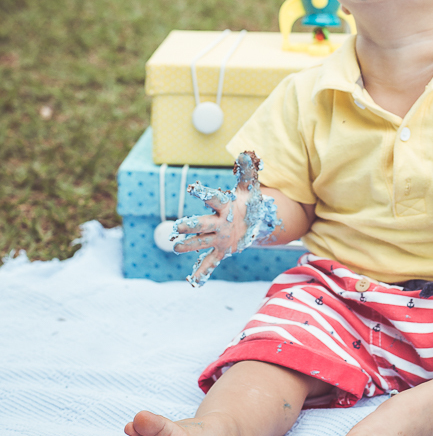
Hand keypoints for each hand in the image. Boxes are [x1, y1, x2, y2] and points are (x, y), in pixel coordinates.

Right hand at [173, 150, 279, 286]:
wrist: (250, 220)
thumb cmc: (246, 201)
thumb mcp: (249, 188)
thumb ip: (247, 172)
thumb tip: (246, 153)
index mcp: (223, 205)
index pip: (213, 198)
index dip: (203, 193)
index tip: (192, 188)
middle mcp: (216, 222)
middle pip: (201, 224)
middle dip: (190, 225)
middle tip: (178, 226)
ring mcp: (217, 237)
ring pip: (201, 242)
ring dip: (189, 245)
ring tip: (177, 248)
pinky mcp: (221, 251)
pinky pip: (209, 262)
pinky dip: (201, 272)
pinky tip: (193, 282)